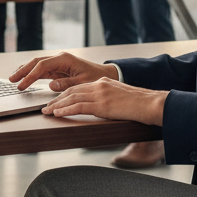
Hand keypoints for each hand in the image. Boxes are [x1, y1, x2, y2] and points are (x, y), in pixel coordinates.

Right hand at [10, 51, 118, 91]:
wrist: (104, 74)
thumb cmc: (95, 78)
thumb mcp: (83, 82)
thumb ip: (67, 84)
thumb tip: (52, 85)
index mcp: (64, 59)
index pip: (42, 67)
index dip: (30, 76)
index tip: (22, 85)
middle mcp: (59, 58)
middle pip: (36, 62)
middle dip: (23, 70)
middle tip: (11, 80)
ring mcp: (57, 62)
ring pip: (37, 64)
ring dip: (25, 70)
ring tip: (13, 78)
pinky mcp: (57, 68)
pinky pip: (42, 69)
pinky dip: (32, 73)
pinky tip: (24, 76)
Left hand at [41, 78, 167, 124]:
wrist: (150, 103)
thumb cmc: (139, 104)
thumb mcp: (120, 98)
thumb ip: (108, 100)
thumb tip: (102, 108)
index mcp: (103, 83)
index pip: (79, 87)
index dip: (65, 95)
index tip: (55, 101)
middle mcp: (99, 85)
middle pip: (72, 91)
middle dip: (57, 100)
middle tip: (45, 108)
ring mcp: (100, 94)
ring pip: (72, 98)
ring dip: (57, 106)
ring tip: (47, 112)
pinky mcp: (102, 104)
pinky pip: (79, 106)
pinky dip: (65, 110)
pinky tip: (57, 114)